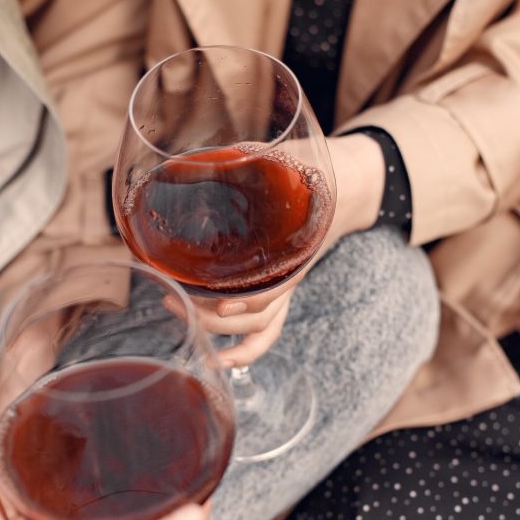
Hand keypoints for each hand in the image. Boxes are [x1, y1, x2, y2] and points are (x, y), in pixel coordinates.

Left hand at [176, 134, 386, 365]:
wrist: (347, 186)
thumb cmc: (310, 172)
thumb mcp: (282, 160)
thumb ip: (248, 162)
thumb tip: (195, 163)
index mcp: (295, 245)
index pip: (276, 285)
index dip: (249, 298)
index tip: (220, 300)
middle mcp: (290, 273)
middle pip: (259, 313)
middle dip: (214, 316)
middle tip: (173, 298)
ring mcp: (285, 286)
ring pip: (261, 328)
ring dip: (221, 333)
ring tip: (179, 316)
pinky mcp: (276, 291)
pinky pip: (265, 331)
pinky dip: (244, 352)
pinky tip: (216, 359)